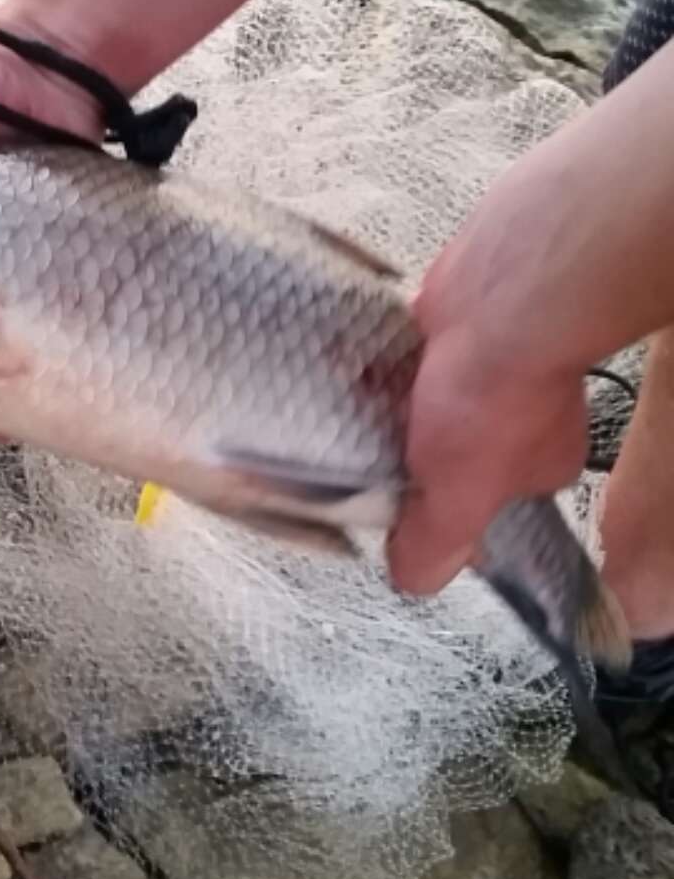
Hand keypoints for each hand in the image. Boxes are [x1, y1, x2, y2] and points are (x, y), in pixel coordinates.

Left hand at [387, 222, 590, 595]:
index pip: (474, 504)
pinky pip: (401, 356)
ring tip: (345, 413)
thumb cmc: (495, 396)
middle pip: (442, 451)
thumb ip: (435, 545)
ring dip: (383, 407)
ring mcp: (482, 370)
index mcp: (533, 468)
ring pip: (418, 403)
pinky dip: (375, 363)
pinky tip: (351, 368)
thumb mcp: (458, 497)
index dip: (432, 508)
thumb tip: (413, 580)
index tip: (392, 507)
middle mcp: (512, 418)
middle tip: (359, 457)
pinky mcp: (450, 326)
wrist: (501, 299)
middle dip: (400, 453)